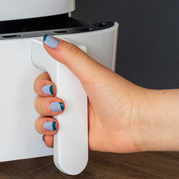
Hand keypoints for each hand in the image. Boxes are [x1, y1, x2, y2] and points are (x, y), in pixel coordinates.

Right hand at [33, 35, 142, 152]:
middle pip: (41, 100)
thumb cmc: (123, 98)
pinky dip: (51, 137)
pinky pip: (54, 137)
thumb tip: (50, 41)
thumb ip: (69, 55)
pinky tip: (58, 133)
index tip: (51, 86)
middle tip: (60, 103)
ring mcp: (73, 118)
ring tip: (59, 121)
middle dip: (44, 103)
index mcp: (74, 81)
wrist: (137, 124)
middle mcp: (72, 98)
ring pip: (43, 119)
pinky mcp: (75, 135)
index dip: (42, 85)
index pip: (46, 80)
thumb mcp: (92, 71)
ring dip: (44, 121)